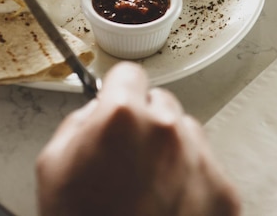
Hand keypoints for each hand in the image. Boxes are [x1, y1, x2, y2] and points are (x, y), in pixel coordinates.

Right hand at [36, 63, 240, 215]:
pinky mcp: (223, 193)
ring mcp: (199, 160)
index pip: (129, 73)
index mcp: (122, 116)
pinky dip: (191, 178)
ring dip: (171, 147)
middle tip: (130, 155)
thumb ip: (80, 122)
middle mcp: (166, 130)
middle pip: (161, 101)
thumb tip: (100, 109)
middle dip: (146, 120)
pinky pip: (207, 165)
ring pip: (186, 131)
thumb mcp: (53, 163)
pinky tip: (169, 203)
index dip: (119, 90)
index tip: (118, 101)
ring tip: (150, 185)